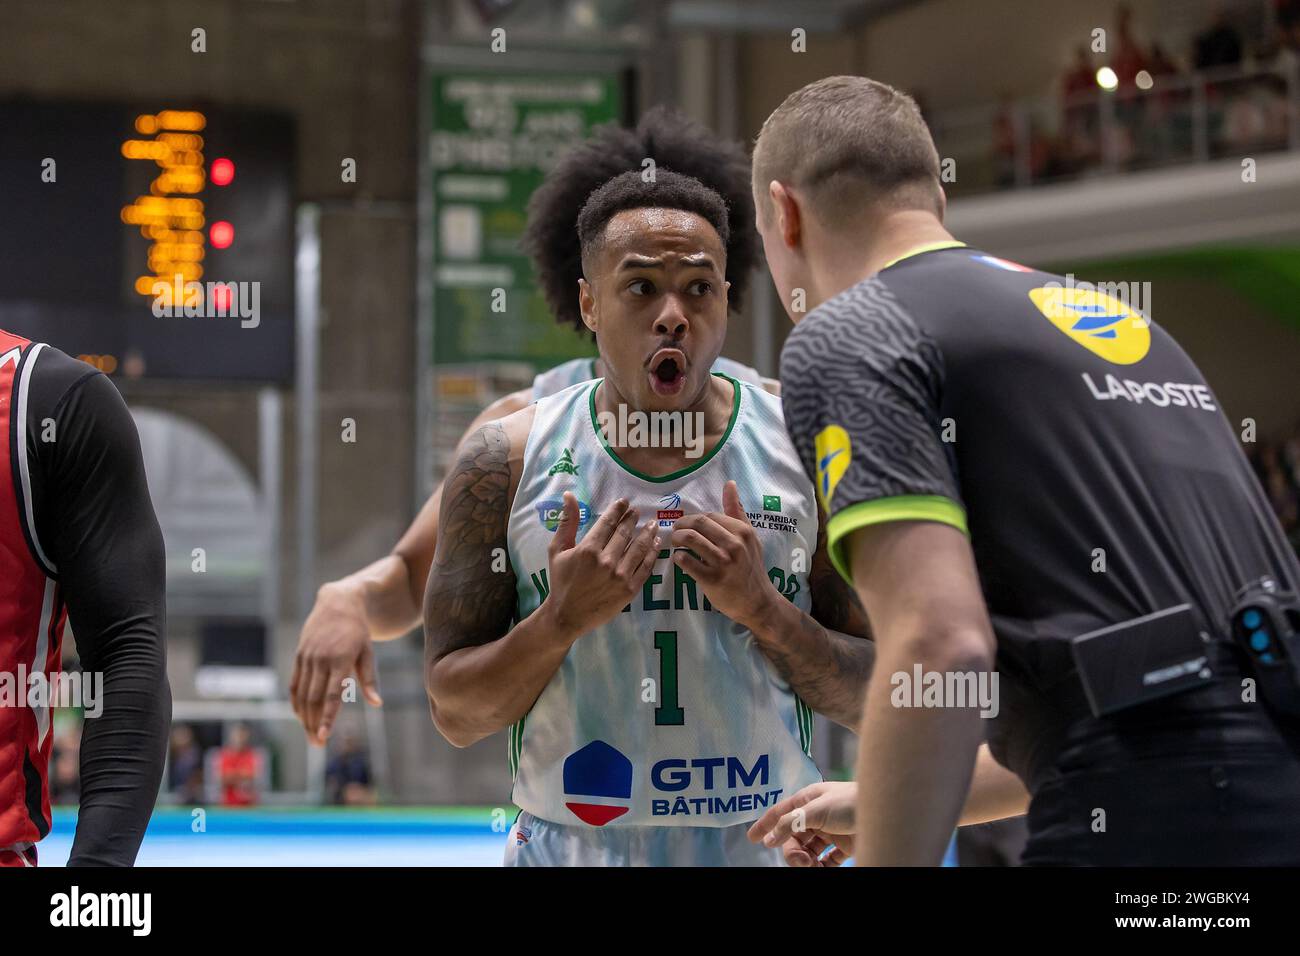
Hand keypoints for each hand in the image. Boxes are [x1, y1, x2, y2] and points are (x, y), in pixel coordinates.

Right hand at [290, 581, 382, 745]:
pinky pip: (294, 684)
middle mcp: (321, 660)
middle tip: (317, 745)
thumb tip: (376, 703)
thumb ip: (369, 679)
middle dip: (314, 724)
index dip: (327, 717)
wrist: (338, 604)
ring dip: (305, 718)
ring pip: (302, 694)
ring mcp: (307, 658)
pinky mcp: (299, 656)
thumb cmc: (358, 632)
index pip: (332, 695)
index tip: (324, 737)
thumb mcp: (368, 652)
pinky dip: (296, 702)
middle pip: (314, 699)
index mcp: (341, 660)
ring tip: (311, 736)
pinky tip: (300, 717)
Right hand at [543, 493, 659, 638]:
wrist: (567, 615)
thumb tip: (569, 495)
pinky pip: (645, 568)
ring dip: (647, 533)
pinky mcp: (630, 589)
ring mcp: (620, 576)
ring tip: (653, 524)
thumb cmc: (560, 581)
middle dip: (632, 519)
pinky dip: (652, 554)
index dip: (617, 510)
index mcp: (588, 549)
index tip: (624, 502)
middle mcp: (606, 560)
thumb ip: (567, 522)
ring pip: (639, 548)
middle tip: (637, 511)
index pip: (608, 523)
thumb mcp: (557, 550)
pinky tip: (656, 544)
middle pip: (625, 533)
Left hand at [668, 480, 775, 629]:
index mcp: (742, 531)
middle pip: (698, 524)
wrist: (757, 601)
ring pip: (690, 540)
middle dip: (681, 525)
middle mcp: (734, 545)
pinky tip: (679, 559)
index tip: (686, 525)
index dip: (692, 519)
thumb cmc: (751, 567)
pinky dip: (678, 558)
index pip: (709, 516)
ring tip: (674, 543)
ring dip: (676, 539)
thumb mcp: (749, 537)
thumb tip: (729, 483)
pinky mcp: (713, 580)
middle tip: (675, 532)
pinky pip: (687, 562)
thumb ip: (736, 511)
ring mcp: (724, 562)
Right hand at [747, 780, 857, 866]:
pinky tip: (823, 868)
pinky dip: (823, 866)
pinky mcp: (844, 845)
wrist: (885, 810)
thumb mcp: (816, 809)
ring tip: (813, 868)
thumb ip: (791, 822)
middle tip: (801, 863)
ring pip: (809, 851)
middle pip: (794, 838)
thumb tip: (771, 837)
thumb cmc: (850, 801)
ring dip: (807, 862)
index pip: (780, 813)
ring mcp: (830, 831)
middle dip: (793, 852)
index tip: (752, 839)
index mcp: (807, 801)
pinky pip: (827, 860)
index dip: (765, 824)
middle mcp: (816, 816)